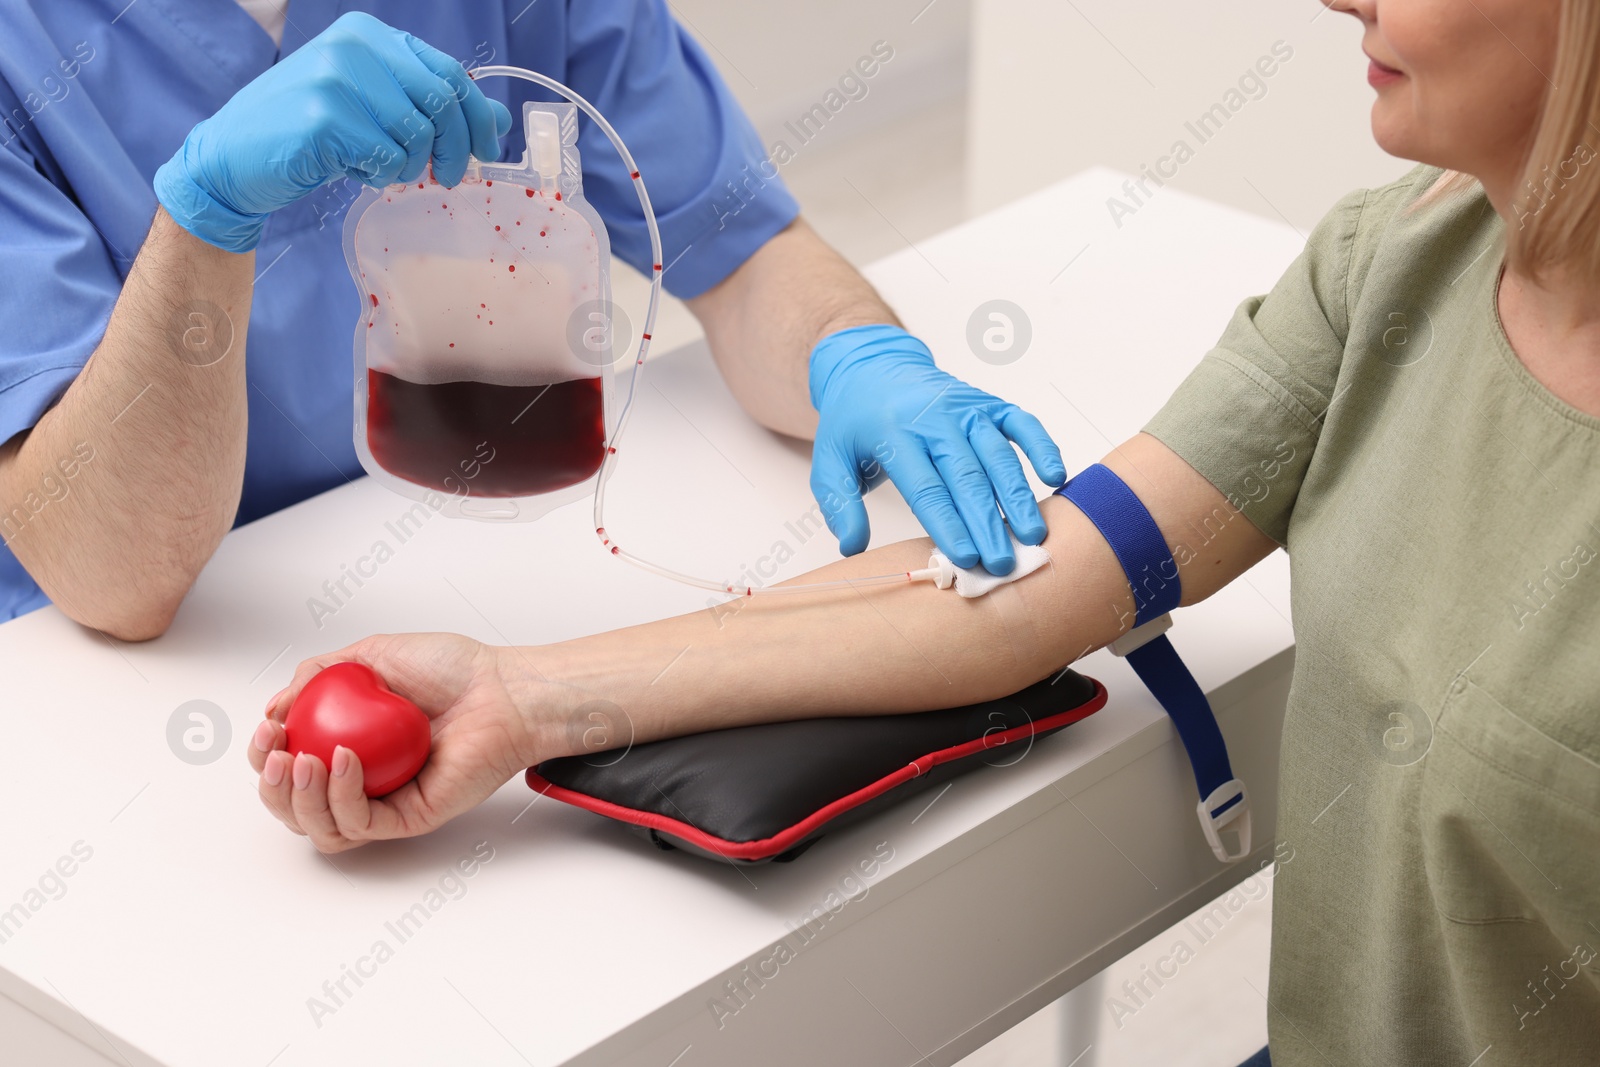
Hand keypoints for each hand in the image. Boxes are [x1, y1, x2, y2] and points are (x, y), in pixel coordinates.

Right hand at [154, 11, 511, 252]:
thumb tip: (499, 120)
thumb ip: (429, 105)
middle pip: (442, 103)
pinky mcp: (324, 120)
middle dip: (455, 149)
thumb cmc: (307, 132)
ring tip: (383, 169)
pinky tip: (355, 171)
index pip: (449, 73)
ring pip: (417, 135)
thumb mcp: (373, 107)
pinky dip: (380, 176)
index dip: (478, 116)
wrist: (232, 158)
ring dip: (410, 166)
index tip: (486, 149)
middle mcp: (354, 47)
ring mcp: (336, 80)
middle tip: (447, 177)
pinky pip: (387, 158)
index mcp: (369, 35)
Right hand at [251, 633, 544, 852]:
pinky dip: (342, 796)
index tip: (268, 728)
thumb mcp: (371, 656)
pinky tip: (342, 760)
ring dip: (298, 799)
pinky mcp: (411, 817)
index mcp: (349, 746)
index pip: (291, 768)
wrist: (504, 689)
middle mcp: (364, 780)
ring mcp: (387, 802)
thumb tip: (276, 707)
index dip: (266, 757)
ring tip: (302, 760)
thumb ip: (319, 675)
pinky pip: (363, 822)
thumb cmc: (454, 671)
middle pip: (297, 807)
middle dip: (272, 787)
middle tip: (277, 754)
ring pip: (323, 826)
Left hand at [808, 324, 1066, 574]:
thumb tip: (852, 545)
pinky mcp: (989, 404)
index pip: (926, 486)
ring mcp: (966, 409)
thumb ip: (839, 502)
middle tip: (1003, 563)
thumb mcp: (830, 458)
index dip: (948, 524)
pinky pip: (1021, 423)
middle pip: (967, 477)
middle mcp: (935, 418)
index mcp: (894, 432)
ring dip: (1018, 496)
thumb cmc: (855, 421)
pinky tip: (1055, 477)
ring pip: (998, 455)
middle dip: (987, 523)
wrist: (873, 367)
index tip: (965, 558)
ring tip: (1033, 534)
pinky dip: (1041, 446)